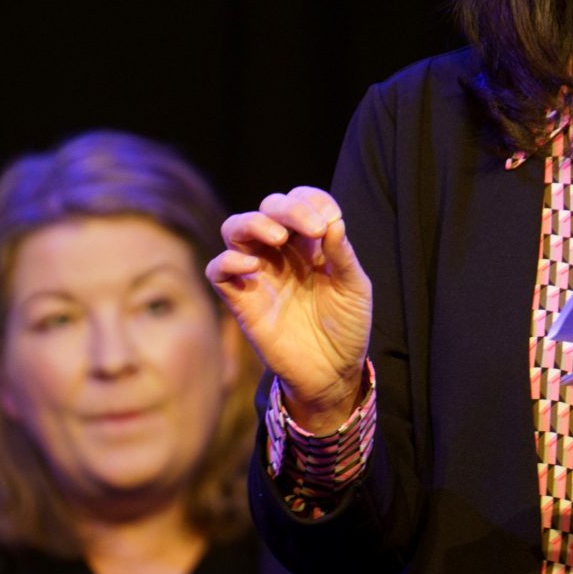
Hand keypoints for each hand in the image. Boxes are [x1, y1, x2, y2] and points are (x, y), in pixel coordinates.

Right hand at [205, 187, 372, 428]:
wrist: (332, 372)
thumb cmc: (346, 327)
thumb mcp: (354, 289)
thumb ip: (341, 255)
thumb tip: (333, 221)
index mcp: (310, 242)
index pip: (301, 201)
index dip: (311, 201)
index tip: (330, 219)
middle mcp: (281, 251)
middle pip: (267, 208)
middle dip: (287, 208)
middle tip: (311, 228)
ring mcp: (259, 273)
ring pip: (235, 229)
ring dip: (253, 223)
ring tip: (278, 237)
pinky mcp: (241, 299)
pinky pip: (218, 270)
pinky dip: (228, 260)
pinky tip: (253, 265)